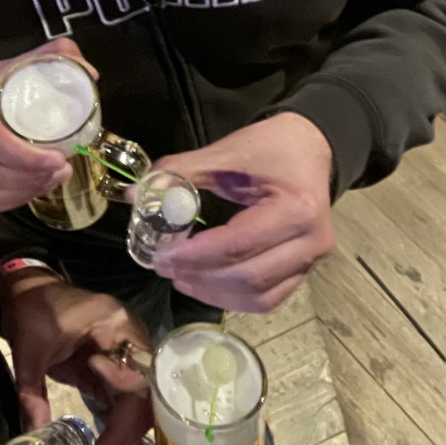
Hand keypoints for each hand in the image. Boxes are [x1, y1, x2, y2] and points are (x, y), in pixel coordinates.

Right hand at [0, 38, 95, 212]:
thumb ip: (48, 61)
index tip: (59, 158)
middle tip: (62, 170)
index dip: (28, 156)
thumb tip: (89, 74)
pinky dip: (10, 201)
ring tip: (52, 179)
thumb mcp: (10, 67)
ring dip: (24, 191)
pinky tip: (31, 190)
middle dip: (32, 177)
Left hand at [0, 272, 151, 444]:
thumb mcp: (28, 351)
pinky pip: (122, 401)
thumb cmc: (30, 311)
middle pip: (142, 395)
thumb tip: (35, 437)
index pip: (136, 379)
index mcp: (116, 325)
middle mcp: (130, 339)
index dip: (123, 418)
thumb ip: (32, 392)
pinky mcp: (112, 367)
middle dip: (127, 437)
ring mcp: (124, 354)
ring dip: (128, 439)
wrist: (24, 290)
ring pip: (136, 402)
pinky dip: (119, 430)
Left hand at [152, 112, 335, 312]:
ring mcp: (312, 260)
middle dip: (200, 277)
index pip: (238, 243)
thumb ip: (180, 173)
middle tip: (163, 266)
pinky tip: (204, 284)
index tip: (161, 254)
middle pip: (249, 277)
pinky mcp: (305, 270)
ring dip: (214, 293)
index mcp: (296, 208)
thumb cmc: (270, 148)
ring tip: (179, 277)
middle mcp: (311, 241)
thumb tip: (133, 195)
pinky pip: (269, 297)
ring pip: (259, 297)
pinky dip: (233, 297)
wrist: (310, 146)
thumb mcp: (224, 152)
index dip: (195, 255)